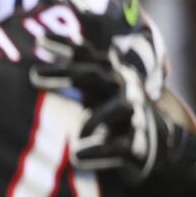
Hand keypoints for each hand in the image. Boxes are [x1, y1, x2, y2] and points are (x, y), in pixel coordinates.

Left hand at [29, 0, 166, 183]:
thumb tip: (38, 47)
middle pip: (93, 75)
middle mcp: (123, 89)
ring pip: (116, 110)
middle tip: (33, 75)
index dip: (65, 44)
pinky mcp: (137, 145)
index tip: (38, 39)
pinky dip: (98, 152)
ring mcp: (132, 116)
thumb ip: (78, 73)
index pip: (87, 55)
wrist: (162, 148)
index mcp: (110, 75)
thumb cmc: (117, 115)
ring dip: (93, 120)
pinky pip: (118, 148)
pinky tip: (77, 157)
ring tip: (71, 130)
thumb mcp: (99, 90)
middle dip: (64, 73)